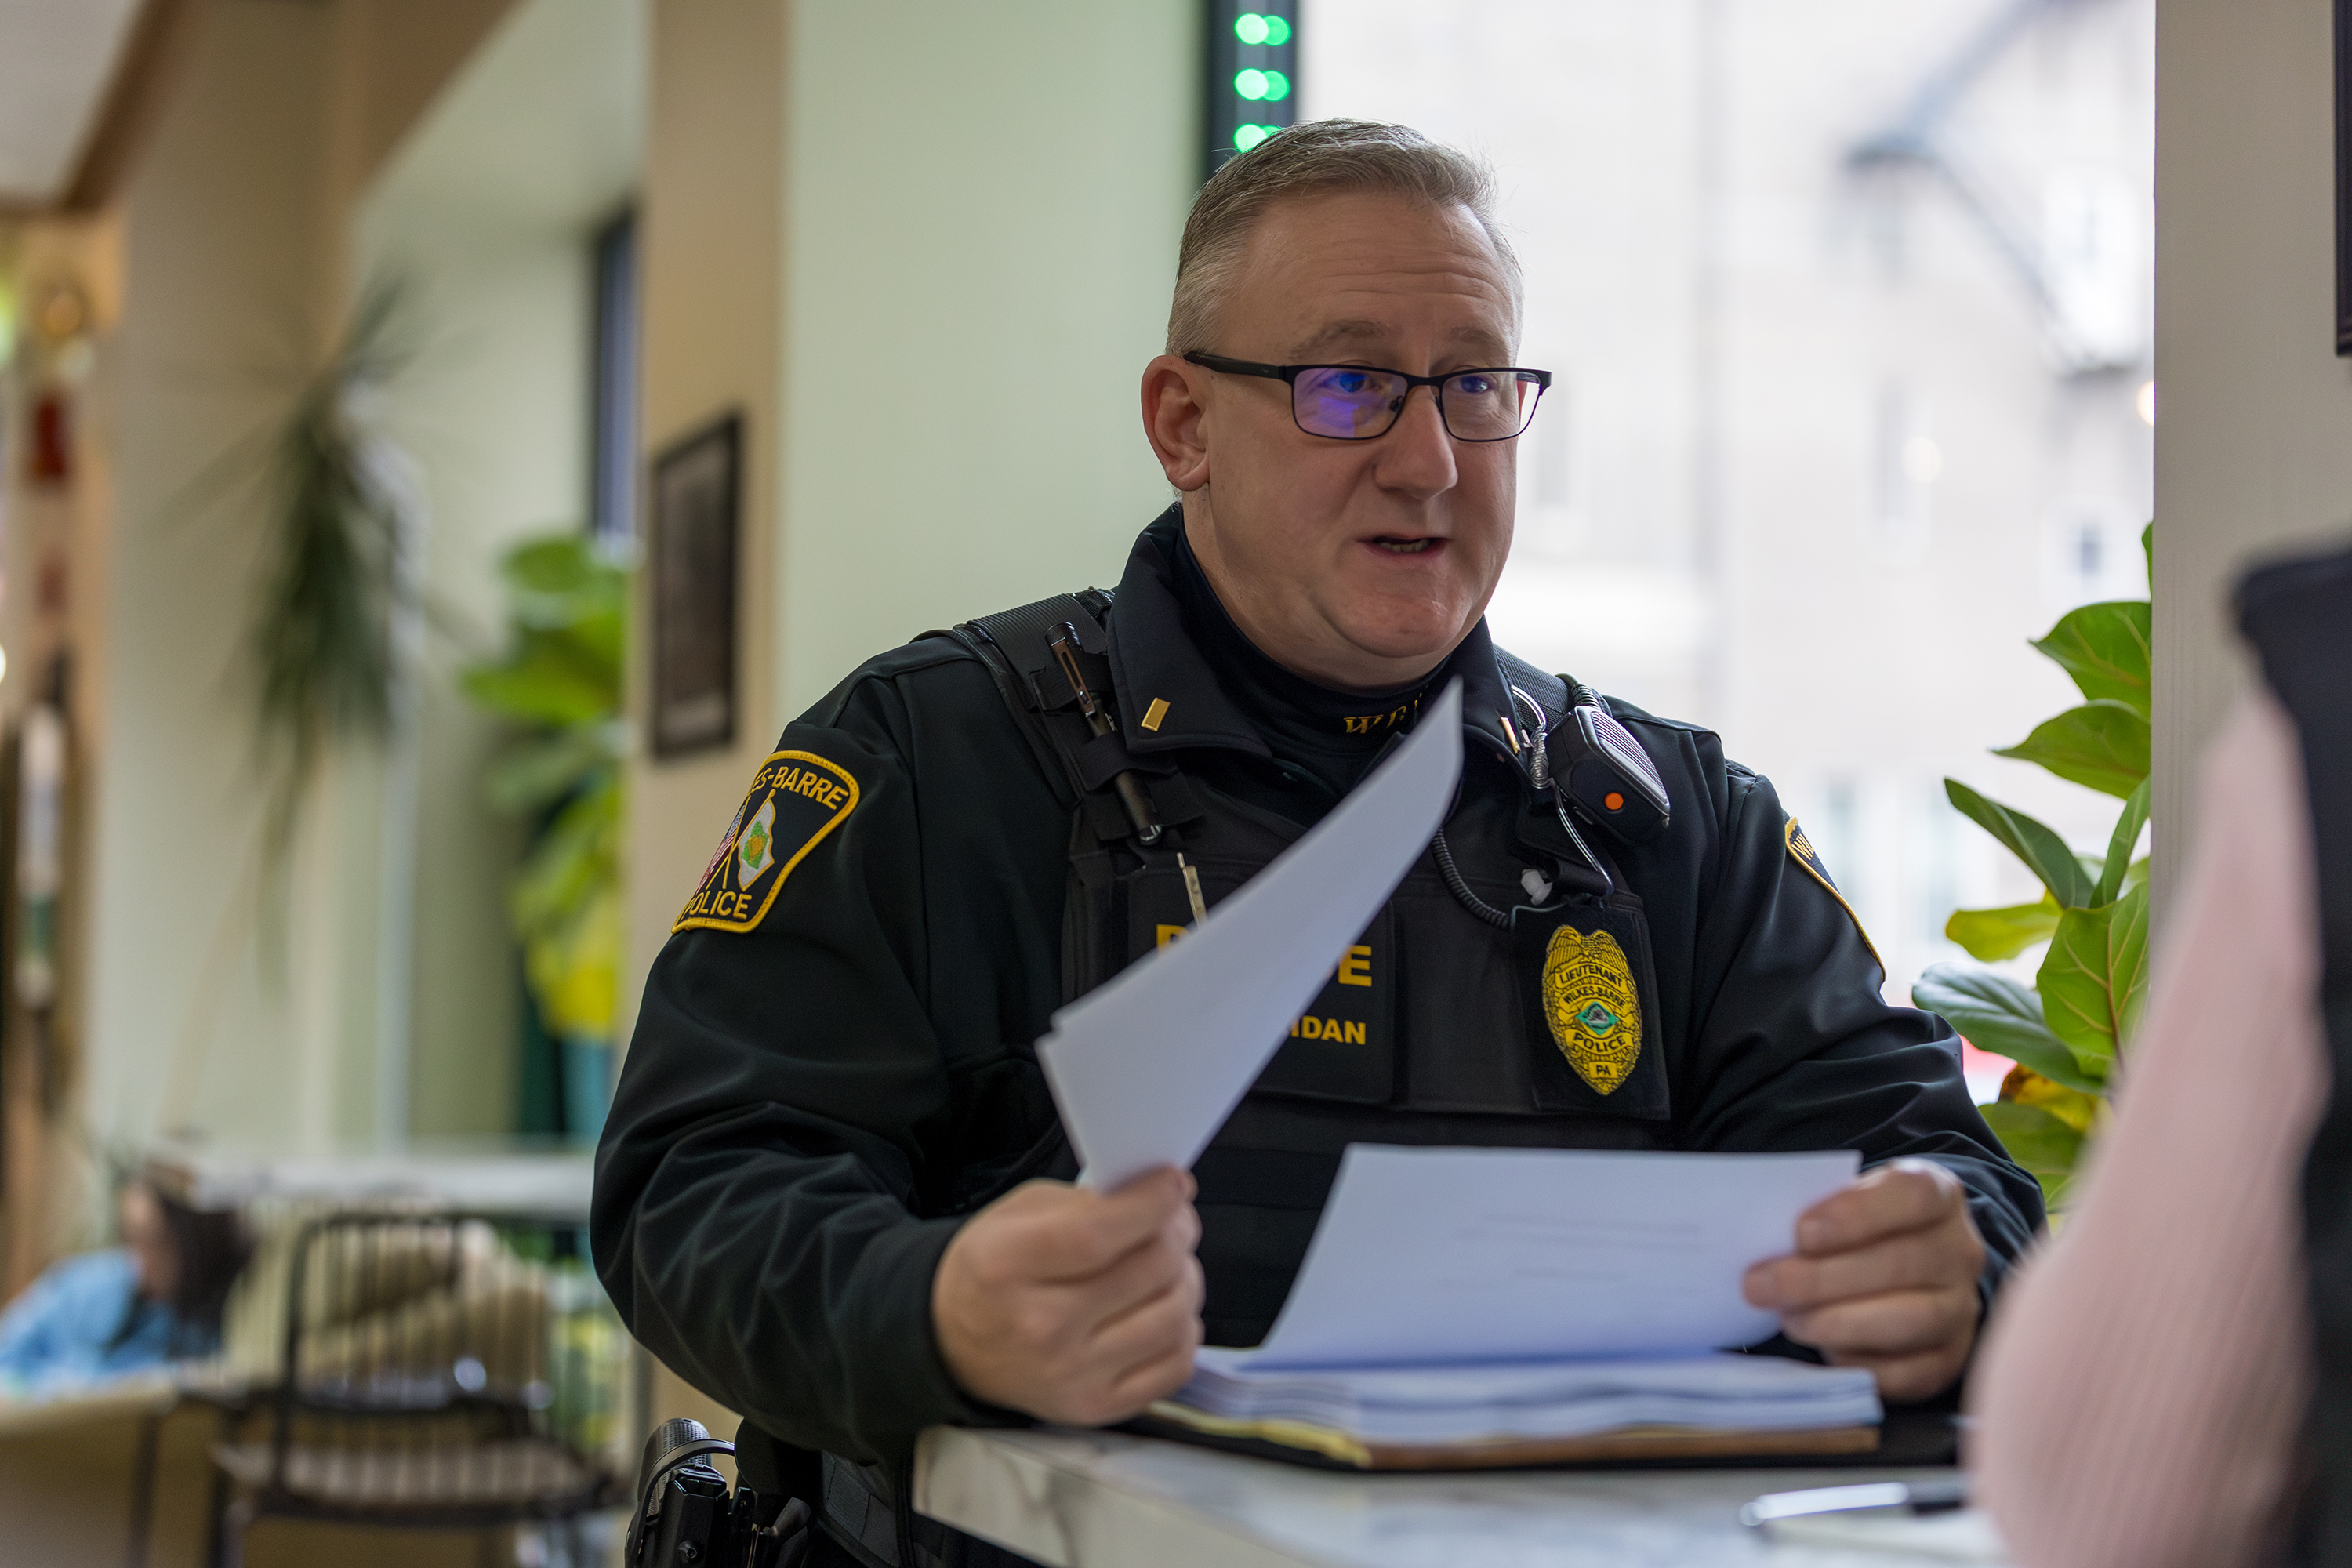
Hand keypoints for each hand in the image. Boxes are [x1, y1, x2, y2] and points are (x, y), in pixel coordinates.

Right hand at [932, 1166, 1203, 1425]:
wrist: (953, 1343)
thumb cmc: (992, 1271)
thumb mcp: (1016, 1215)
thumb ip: (1084, 1203)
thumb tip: (1158, 1198)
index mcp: (1008, 1266)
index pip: (1097, 1235)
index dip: (1149, 1205)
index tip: (1172, 1184)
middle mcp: (1039, 1327)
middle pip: (1147, 1272)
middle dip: (1177, 1235)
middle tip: (1174, 1222)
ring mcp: (1070, 1374)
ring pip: (1172, 1318)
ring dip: (1185, 1280)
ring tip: (1170, 1266)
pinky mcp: (1094, 1406)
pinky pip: (1174, 1366)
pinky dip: (1183, 1331)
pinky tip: (1162, 1309)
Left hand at [1742, 1159, 1985, 1401]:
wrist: (1897, 1264)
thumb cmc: (1856, 1228)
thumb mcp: (1842, 1201)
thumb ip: (1816, 1212)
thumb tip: (1764, 1237)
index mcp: (1937, 1194)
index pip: (1912, 1196)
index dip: (1857, 1214)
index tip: (1801, 1232)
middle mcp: (1959, 1251)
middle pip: (1900, 1263)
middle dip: (1821, 1279)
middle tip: (1761, 1285)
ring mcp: (1959, 1308)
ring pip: (1907, 1320)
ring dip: (1836, 1323)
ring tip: (1788, 1319)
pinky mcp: (1949, 1359)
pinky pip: (1910, 1372)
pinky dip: (1861, 1363)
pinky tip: (1824, 1352)